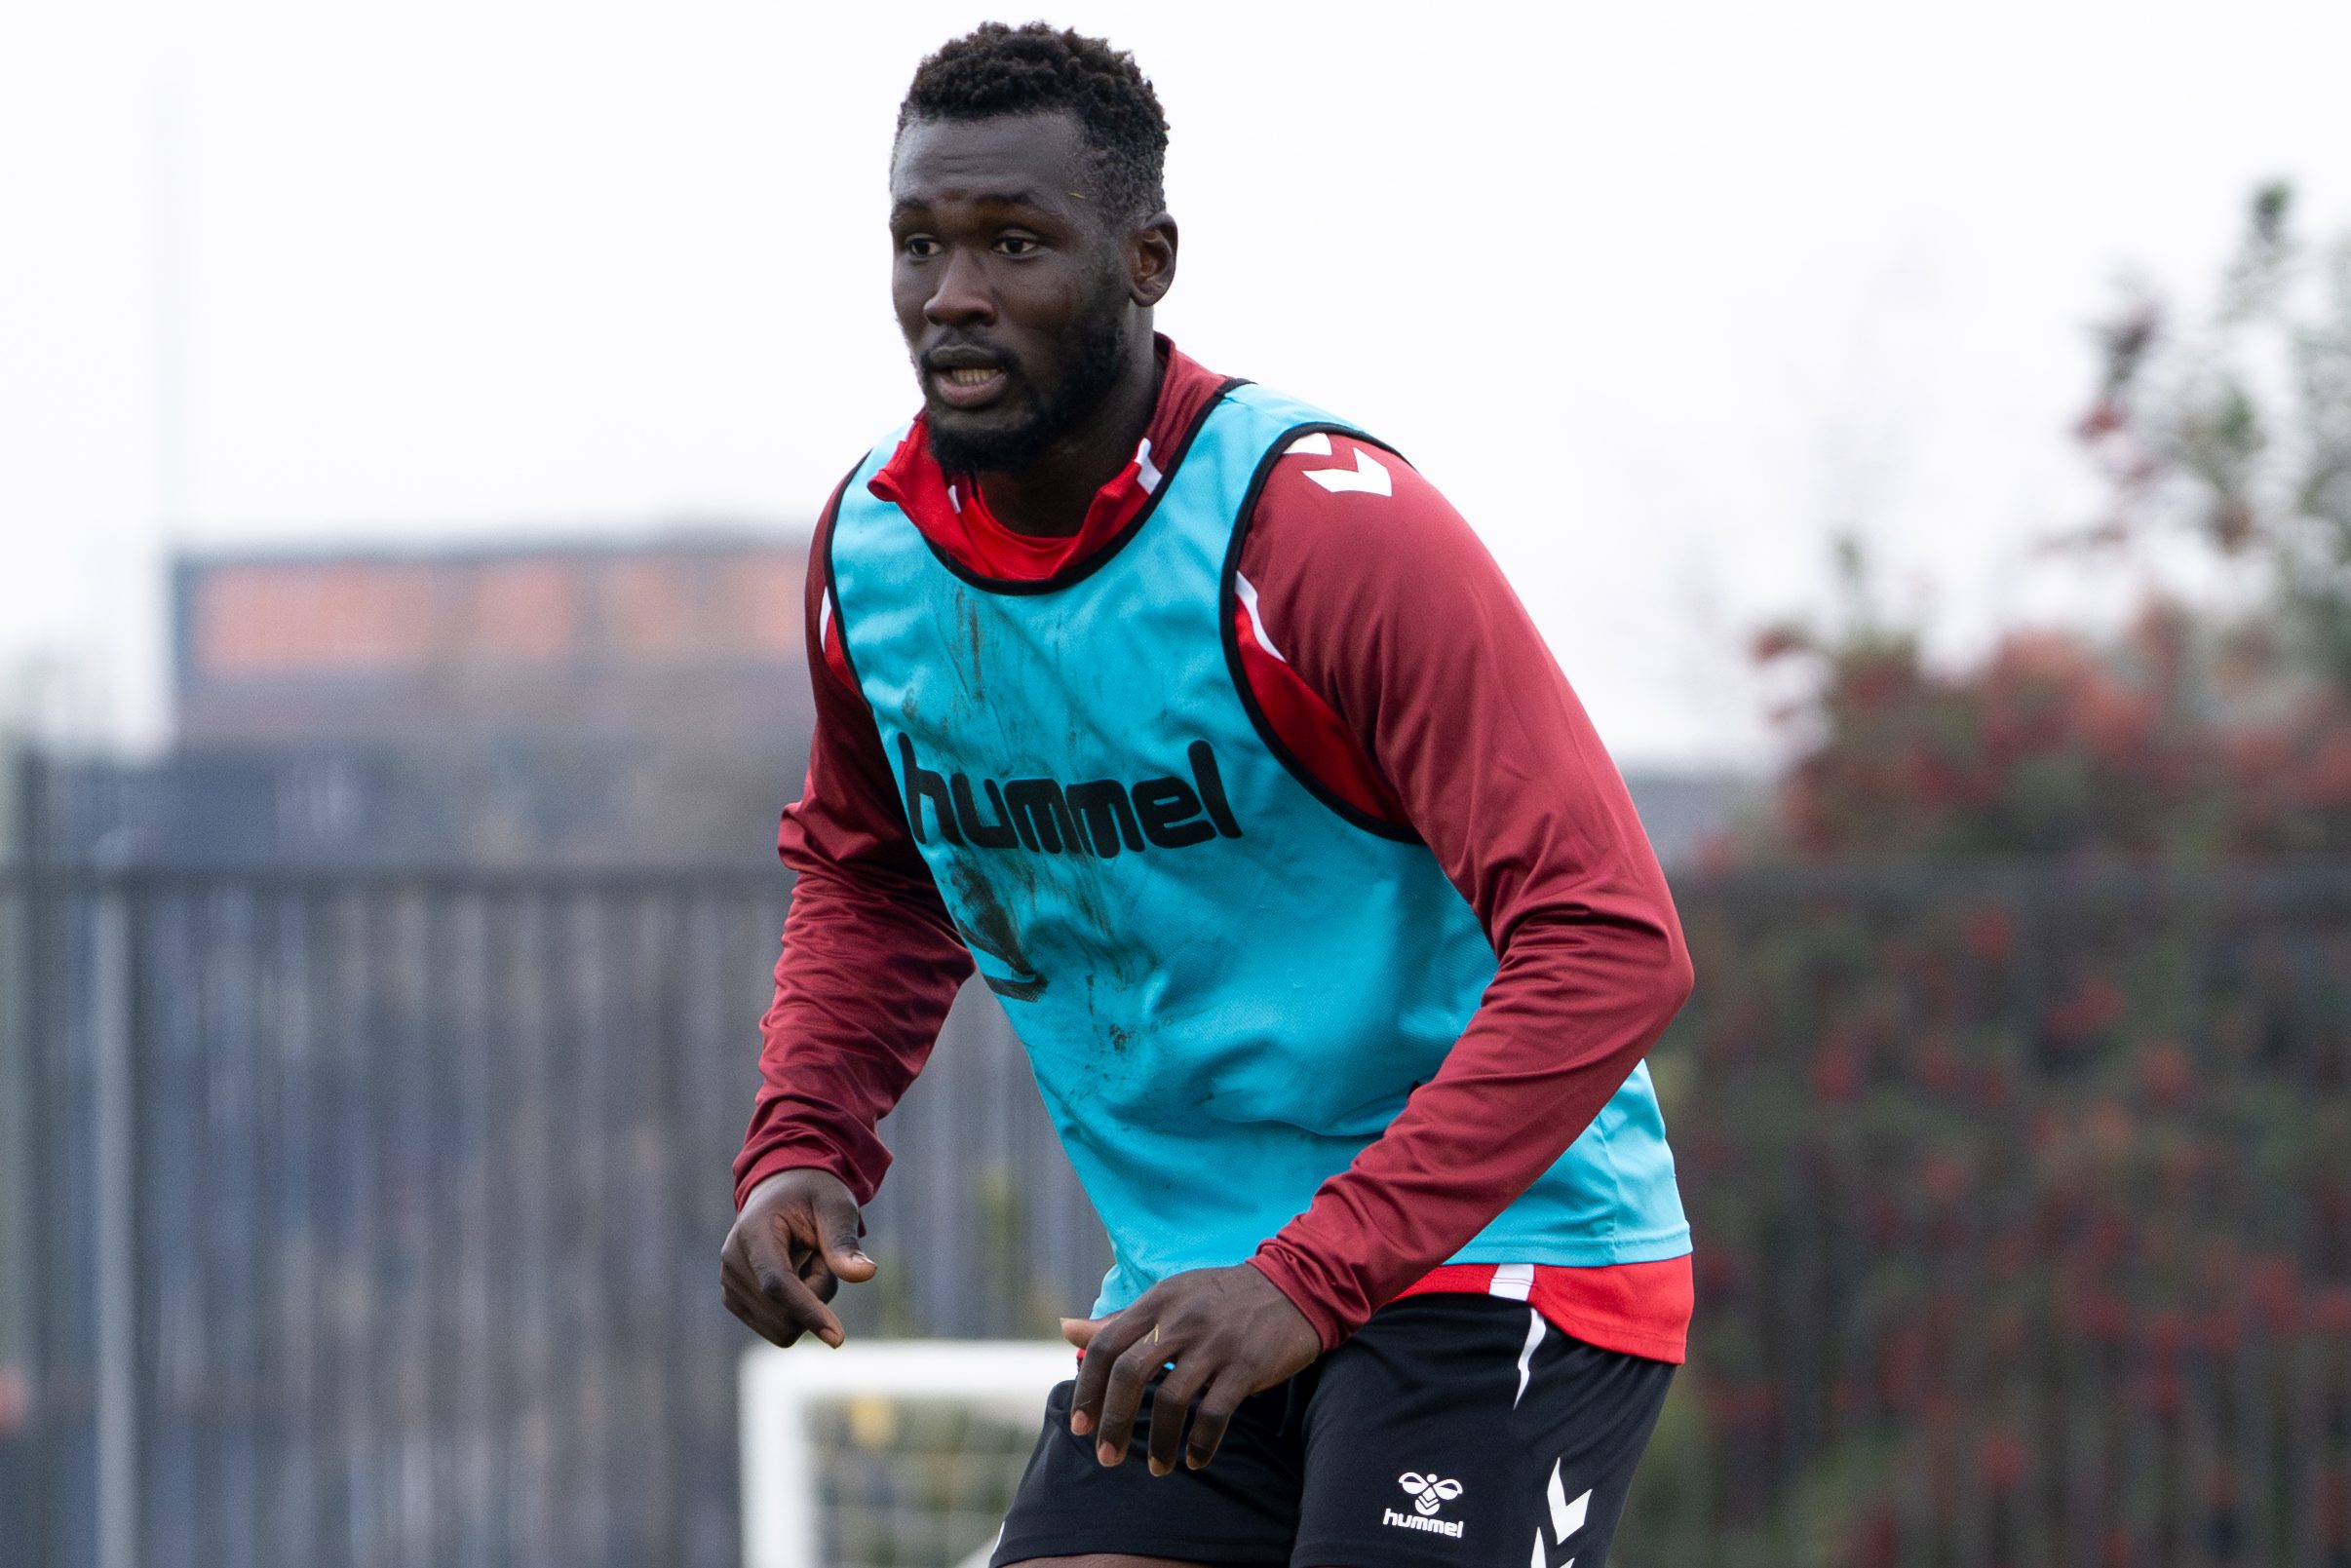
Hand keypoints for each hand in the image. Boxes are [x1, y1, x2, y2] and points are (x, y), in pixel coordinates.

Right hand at [720, 1168, 876, 1347]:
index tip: (838, 1338)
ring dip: (809, 1302)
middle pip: (783, 1312)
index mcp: (754, 1231)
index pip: (777, 1284)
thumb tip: (865, 1274)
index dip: (807, 1311)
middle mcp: (733, 1261)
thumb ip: (845, 1241)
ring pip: (782, 1326)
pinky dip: (797, 1310)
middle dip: (818, 1293)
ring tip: (808, 1263)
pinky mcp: (735, 1301)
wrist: (783, 1193)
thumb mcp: (836, 1206)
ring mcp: (730, 1284)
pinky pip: (777, 1328)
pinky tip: (796, 1276)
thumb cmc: (813, 1195)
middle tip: (824, 1256)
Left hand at [1062, 1263, 1320, 1474]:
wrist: (1293, 1286)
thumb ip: (1120, 1321)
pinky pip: (1215, 1413)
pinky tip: (1195, 1459)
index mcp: (1158, 1301)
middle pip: (1131, 1374)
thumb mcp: (1169, 1298)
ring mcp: (1216, 1342)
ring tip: (1158, 1468)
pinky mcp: (1247, 1365)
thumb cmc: (1220, 1297)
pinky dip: (1201, 1443)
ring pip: (1172, 1400)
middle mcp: (1182, 1319)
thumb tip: (1066, 1330)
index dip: (1088, 1389)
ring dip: (1160, 1443)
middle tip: (1107, 1457)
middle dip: (1113, 1422)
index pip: (1107, 1346)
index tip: (1080, 1425)